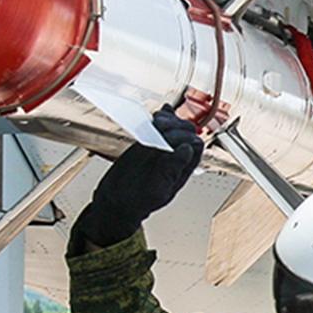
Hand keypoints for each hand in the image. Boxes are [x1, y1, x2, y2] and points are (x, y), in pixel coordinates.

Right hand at [74, 106, 204, 246]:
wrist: (118, 200)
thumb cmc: (139, 200)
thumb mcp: (156, 190)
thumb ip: (171, 170)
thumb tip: (186, 150)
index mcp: (183, 169)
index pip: (194, 146)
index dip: (185, 137)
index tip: (169, 137)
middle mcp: (176, 156)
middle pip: (186, 132)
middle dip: (175, 125)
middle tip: (160, 124)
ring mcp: (164, 148)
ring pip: (175, 126)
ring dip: (168, 119)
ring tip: (157, 119)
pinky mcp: (150, 142)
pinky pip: (161, 126)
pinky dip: (162, 117)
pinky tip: (161, 112)